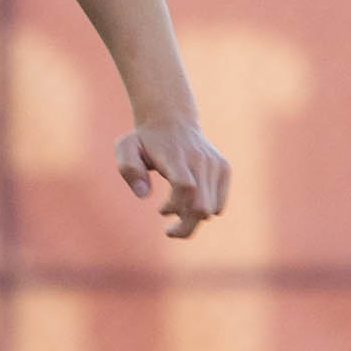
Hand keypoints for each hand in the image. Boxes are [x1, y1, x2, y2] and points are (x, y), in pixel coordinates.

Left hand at [115, 119, 229, 238]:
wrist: (173, 120)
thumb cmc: (145, 140)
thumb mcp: (125, 148)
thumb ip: (128, 169)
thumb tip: (143, 194)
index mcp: (176, 156)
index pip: (185, 186)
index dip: (176, 206)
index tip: (161, 211)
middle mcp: (200, 160)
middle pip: (201, 206)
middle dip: (185, 226)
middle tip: (169, 231)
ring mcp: (215, 164)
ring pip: (211, 209)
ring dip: (192, 218)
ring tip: (174, 208)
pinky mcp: (224, 169)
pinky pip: (219, 205)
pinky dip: (204, 210)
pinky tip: (188, 202)